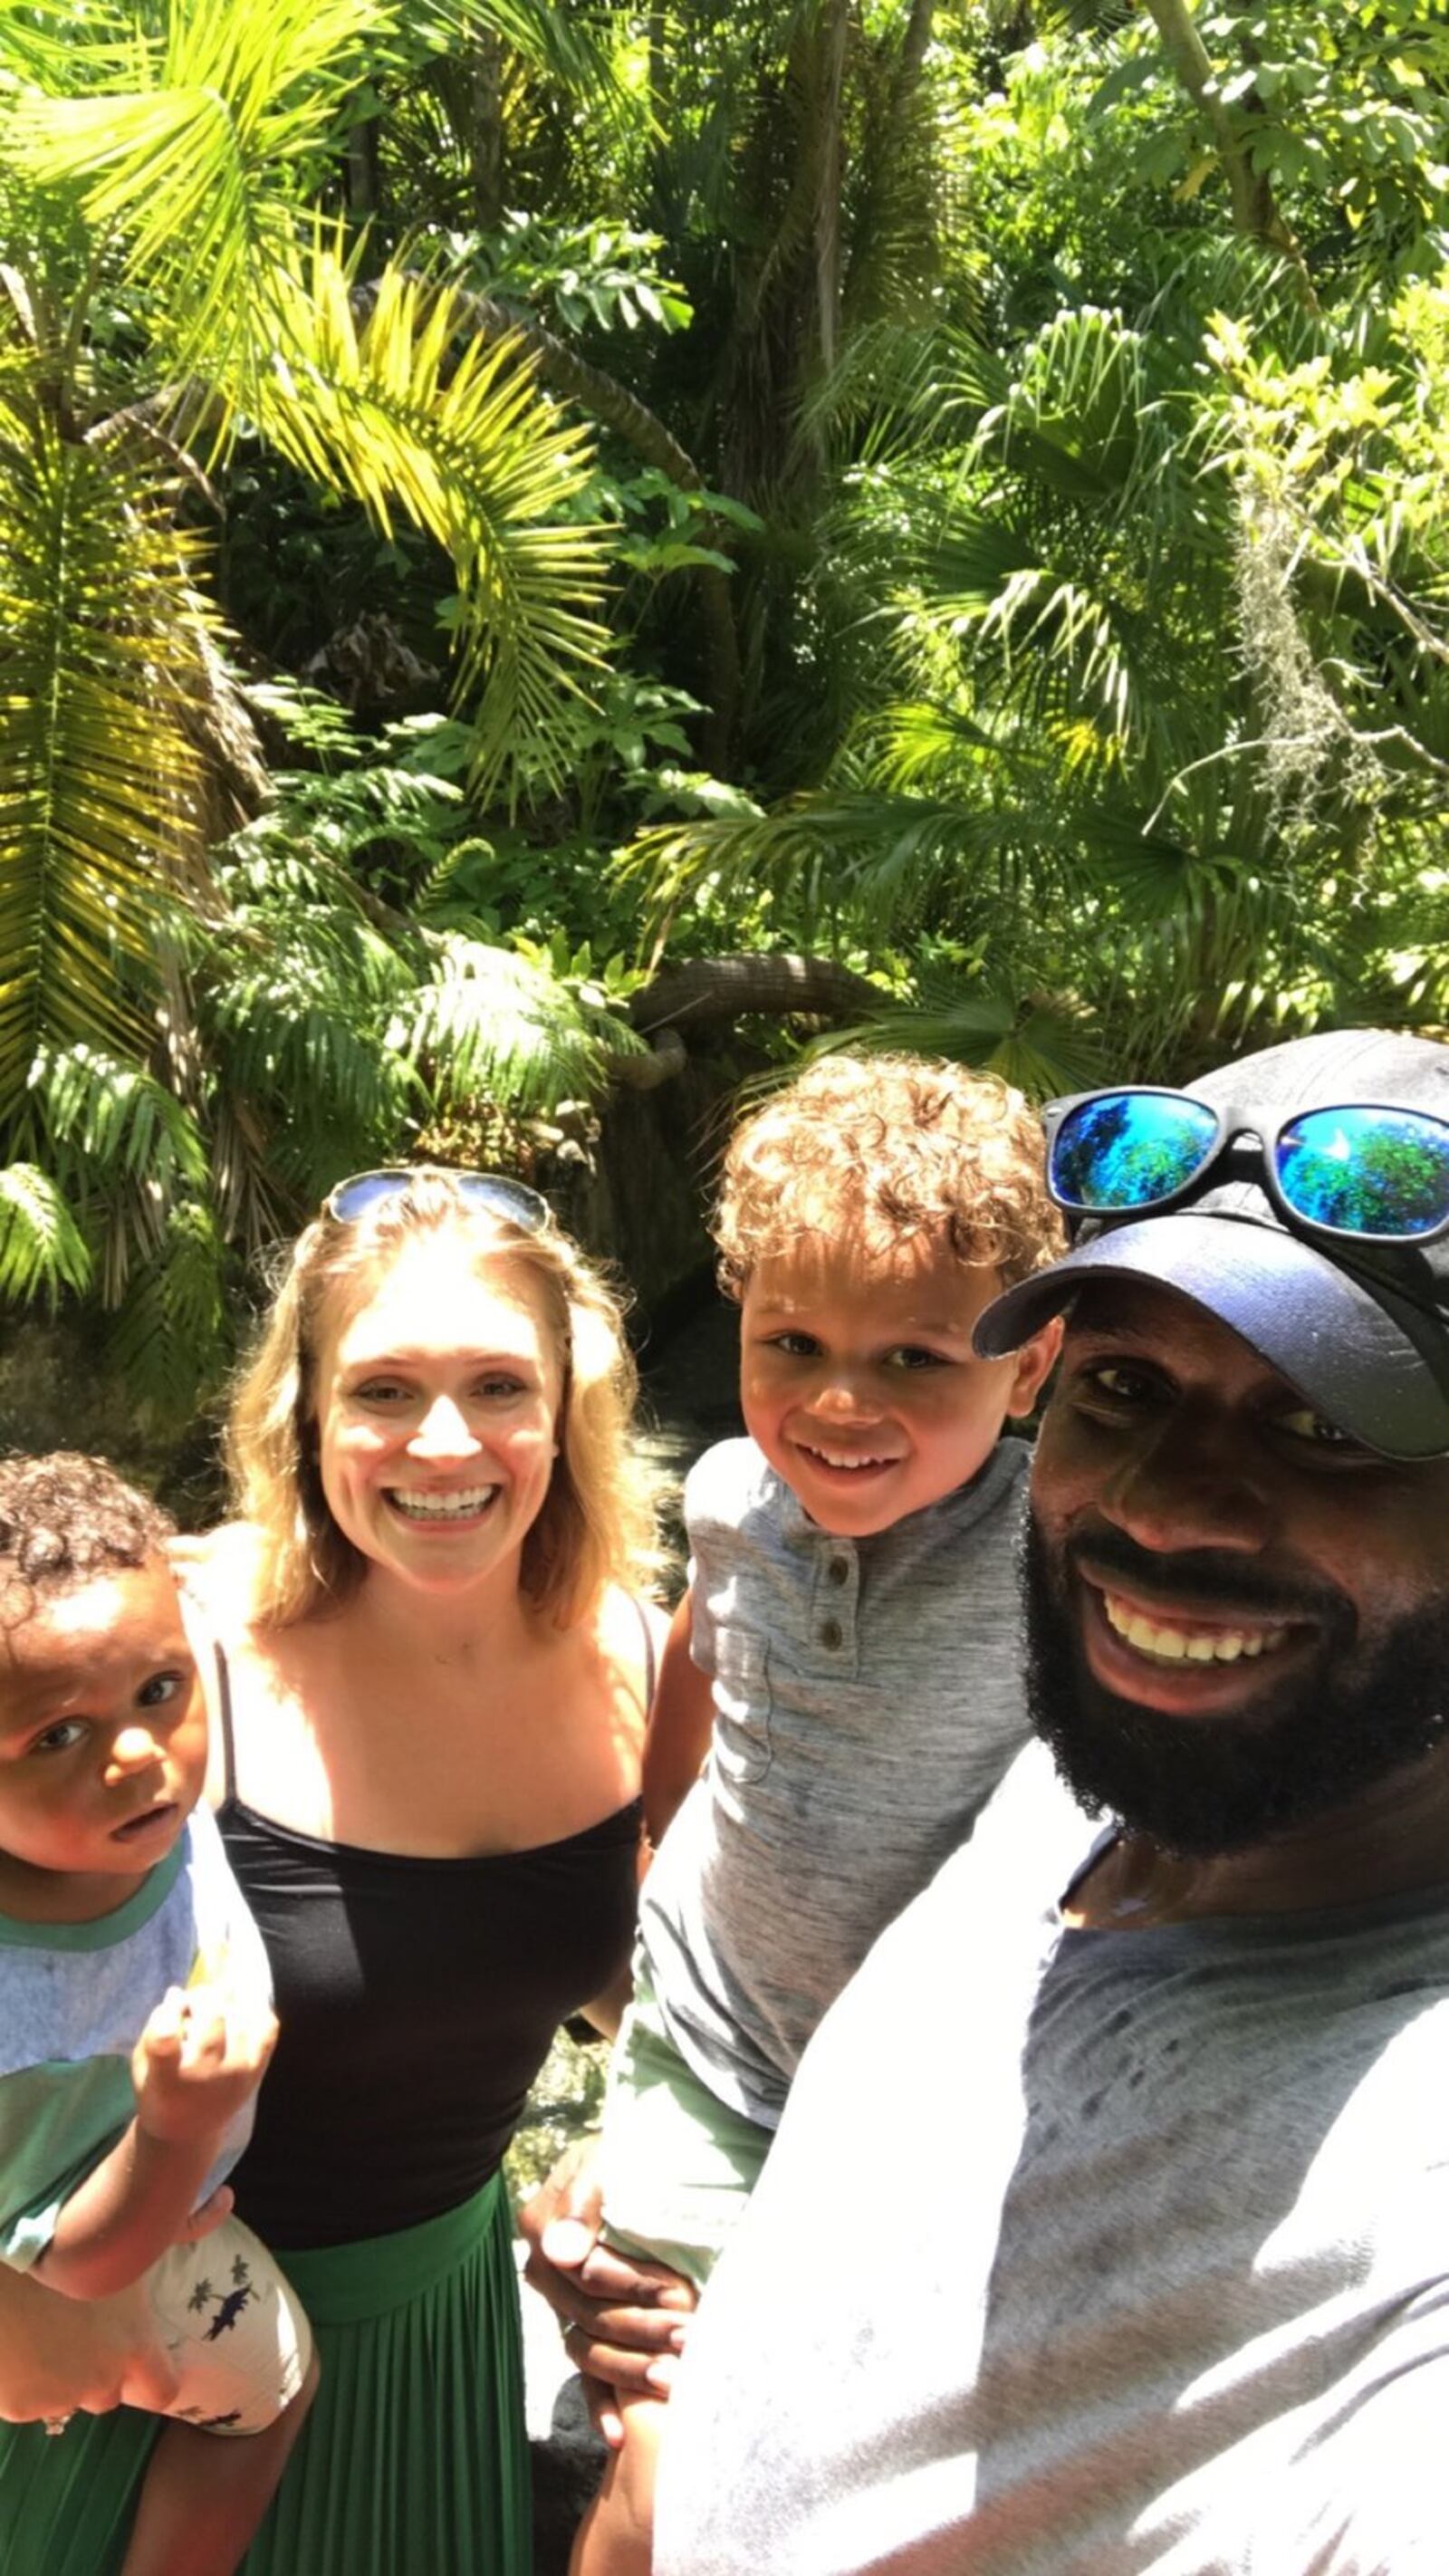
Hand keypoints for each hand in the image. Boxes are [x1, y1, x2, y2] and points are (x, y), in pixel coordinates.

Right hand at [0, 2269, 179, 2422]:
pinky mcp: (20, 2408)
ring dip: (56, 2381)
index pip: (161, 2390)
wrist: (4, 2266)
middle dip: (95, 2376)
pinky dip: (21, 2386)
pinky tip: (13, 2348)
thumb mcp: (116, 2260)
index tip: (136, 2367)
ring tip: (37, 2337)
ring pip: (63, 2400)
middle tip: (73, 2340)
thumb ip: (138, 2283)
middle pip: (107, 2394)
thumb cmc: (65, 2248)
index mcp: (133, 2343)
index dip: (150, 2381)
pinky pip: (26, 2403)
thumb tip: (173, 2252)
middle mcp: (102, 2379)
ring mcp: (59, 2398)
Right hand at [132, 1984, 277, 2149]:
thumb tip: (178, 1993)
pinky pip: (267, 2025)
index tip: (170, 2005)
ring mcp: (238, 2074)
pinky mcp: (257, 2071)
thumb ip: (155, 2029)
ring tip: (212, 2010)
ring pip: (240, 2015)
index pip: (166, 2043)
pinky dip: (255, 2010)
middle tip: (192, 2003)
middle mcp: (206, 2078)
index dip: (166, 2017)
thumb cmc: (159, 2090)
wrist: (188, 2131)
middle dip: (200, 1997)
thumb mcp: (142, 2066)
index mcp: (166, 2080)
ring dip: (225, 2001)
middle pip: (212, 2015)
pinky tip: (238, 2011)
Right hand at [519, 2141, 695, 2447]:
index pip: (588, 2272)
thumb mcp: (606, 2160)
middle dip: (643, 2329)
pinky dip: (598, 2405)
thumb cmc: (627, 2154)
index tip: (678, 2293)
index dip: (632, 2285)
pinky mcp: (580, 2328)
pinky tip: (616, 2436)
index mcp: (544, 2228)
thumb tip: (564, 2252)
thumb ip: (583, 2201)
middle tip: (690, 2337)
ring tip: (674, 2379)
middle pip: (592, 2314)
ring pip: (590, 2349)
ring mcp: (561, 2305)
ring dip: (630, 2369)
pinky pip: (582, 2374)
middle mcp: (546, 2272)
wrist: (641, 2159)